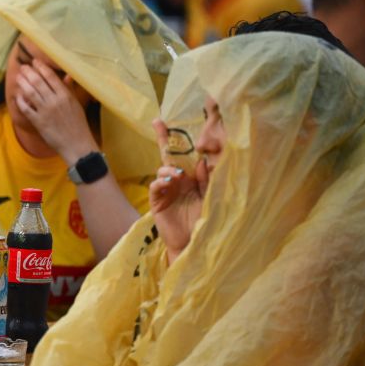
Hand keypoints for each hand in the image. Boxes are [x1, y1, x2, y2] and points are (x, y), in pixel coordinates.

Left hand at [13, 60, 97, 163]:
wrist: (76, 144)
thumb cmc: (78, 124)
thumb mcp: (76, 104)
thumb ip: (69, 89)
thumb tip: (67, 75)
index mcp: (65, 95)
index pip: (51, 77)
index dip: (41, 67)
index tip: (35, 62)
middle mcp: (55, 101)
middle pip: (38, 82)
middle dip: (29, 73)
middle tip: (23, 67)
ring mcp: (45, 111)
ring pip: (30, 93)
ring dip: (23, 83)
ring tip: (18, 77)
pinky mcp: (38, 122)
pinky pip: (26, 108)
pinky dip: (20, 101)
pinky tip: (17, 95)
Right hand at [149, 119, 207, 259]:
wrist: (192, 243)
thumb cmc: (203, 222)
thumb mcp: (208, 198)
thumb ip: (205, 181)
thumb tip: (201, 161)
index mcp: (191, 178)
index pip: (186, 156)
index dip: (182, 141)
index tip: (179, 124)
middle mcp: (177, 180)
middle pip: (169, 156)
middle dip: (163, 138)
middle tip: (157, 123)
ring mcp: (166, 189)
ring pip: (162, 169)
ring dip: (168, 168)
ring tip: (177, 175)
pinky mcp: (157, 201)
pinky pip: (156, 186)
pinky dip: (160, 181)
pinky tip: (167, 181)